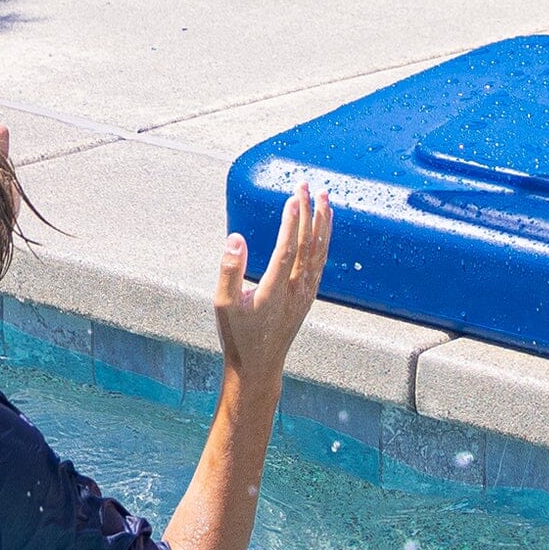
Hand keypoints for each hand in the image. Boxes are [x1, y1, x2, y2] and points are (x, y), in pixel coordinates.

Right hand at [214, 183, 331, 391]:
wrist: (259, 365)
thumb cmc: (238, 335)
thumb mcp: (223, 305)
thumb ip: (229, 270)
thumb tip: (236, 239)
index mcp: (274, 292)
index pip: (287, 250)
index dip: (291, 223)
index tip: (293, 197)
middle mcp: (295, 291)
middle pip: (307, 245)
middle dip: (307, 212)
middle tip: (304, 184)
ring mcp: (305, 294)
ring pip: (319, 252)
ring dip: (322, 222)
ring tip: (324, 197)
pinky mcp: (308, 296)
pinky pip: (321, 262)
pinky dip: (325, 240)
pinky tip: (325, 226)